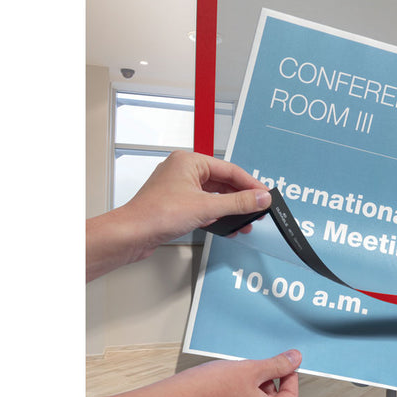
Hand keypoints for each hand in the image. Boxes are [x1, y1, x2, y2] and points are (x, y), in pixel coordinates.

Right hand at [86, 349, 301, 396]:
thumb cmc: (214, 385)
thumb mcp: (252, 368)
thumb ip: (277, 365)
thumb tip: (296, 359)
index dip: (289, 378)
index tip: (284, 365)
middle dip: (268, 385)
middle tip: (256, 368)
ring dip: (251, 393)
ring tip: (236, 377)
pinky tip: (221, 388)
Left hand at [87, 151, 271, 280]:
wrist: (131, 234)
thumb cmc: (155, 214)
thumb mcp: (206, 207)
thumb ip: (238, 203)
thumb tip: (260, 198)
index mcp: (189, 161)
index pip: (229, 170)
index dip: (250, 184)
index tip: (265, 195)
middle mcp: (183, 171)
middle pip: (222, 182)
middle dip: (241, 199)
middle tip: (258, 209)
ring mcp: (179, 188)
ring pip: (213, 195)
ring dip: (230, 209)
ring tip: (245, 221)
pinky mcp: (176, 204)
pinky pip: (204, 205)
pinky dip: (217, 214)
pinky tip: (227, 225)